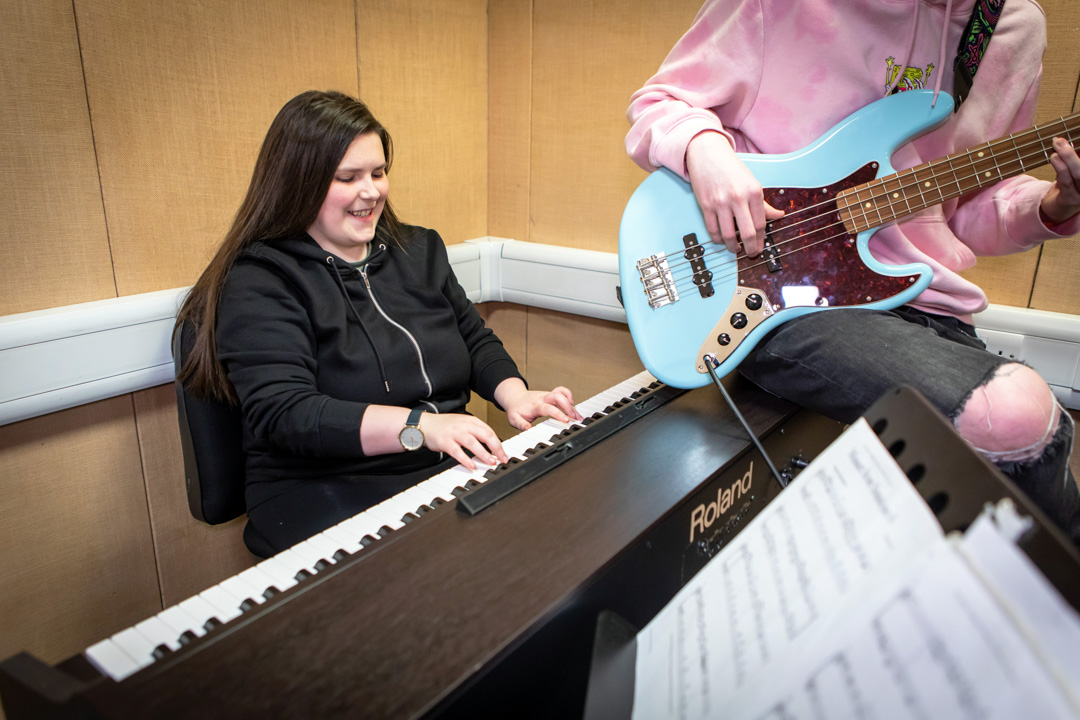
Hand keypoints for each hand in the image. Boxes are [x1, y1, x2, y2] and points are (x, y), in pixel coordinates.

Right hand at [419, 412, 508, 470]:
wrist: (424, 424)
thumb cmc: (444, 426)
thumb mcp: (463, 424)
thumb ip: (475, 432)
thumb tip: (491, 446)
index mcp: (471, 421)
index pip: (489, 431)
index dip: (498, 444)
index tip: (503, 455)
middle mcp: (464, 425)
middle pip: (485, 435)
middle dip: (496, 448)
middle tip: (502, 459)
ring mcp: (454, 433)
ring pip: (473, 442)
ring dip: (484, 453)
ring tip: (491, 462)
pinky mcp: (445, 442)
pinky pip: (457, 451)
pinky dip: (465, 459)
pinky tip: (472, 466)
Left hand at [495, 380, 582, 431]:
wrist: (515, 398)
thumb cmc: (516, 409)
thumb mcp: (514, 419)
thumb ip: (521, 424)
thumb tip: (528, 430)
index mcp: (536, 405)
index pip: (549, 408)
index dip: (558, 413)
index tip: (566, 420)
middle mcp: (543, 398)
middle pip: (558, 396)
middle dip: (568, 407)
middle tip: (575, 418)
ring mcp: (548, 396)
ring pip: (562, 393)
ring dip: (571, 403)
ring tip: (578, 416)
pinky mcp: (551, 395)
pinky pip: (562, 391)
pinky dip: (569, 396)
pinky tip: (572, 406)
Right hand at [685, 131, 784, 256]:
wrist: (707, 153)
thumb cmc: (731, 168)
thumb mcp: (752, 182)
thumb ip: (763, 203)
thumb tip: (778, 215)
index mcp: (754, 192)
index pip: (760, 224)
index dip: (761, 240)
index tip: (760, 248)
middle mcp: (738, 198)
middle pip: (747, 233)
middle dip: (750, 248)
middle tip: (751, 254)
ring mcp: (721, 202)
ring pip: (728, 235)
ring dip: (732, 247)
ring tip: (735, 249)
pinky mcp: (706, 205)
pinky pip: (713, 229)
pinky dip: (717, 239)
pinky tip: (721, 240)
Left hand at [1041, 137, 1079, 224]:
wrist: (1059, 208)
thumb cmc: (1068, 183)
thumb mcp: (1073, 169)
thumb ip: (1071, 158)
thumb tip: (1061, 140)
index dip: (1079, 153)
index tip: (1077, 134)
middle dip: (1072, 154)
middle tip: (1060, 141)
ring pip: (1078, 173)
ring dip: (1067, 157)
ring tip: (1057, 146)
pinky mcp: (1071, 199)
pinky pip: (1066, 182)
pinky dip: (1060, 168)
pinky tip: (1054, 158)